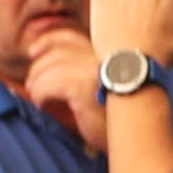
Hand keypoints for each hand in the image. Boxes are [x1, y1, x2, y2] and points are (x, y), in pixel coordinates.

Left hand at [22, 19, 110, 156]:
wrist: (139, 136)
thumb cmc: (120, 118)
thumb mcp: (100, 89)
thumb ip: (77, 75)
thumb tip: (40, 66)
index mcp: (107, 51)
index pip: (69, 37)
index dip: (47, 41)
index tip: (33, 51)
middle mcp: (100, 54)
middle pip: (54, 51)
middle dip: (38, 68)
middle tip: (33, 85)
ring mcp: (91, 67)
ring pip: (47, 68)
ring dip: (37, 84)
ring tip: (39, 100)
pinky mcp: (81, 84)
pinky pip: (46, 84)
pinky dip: (40, 95)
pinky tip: (44, 106)